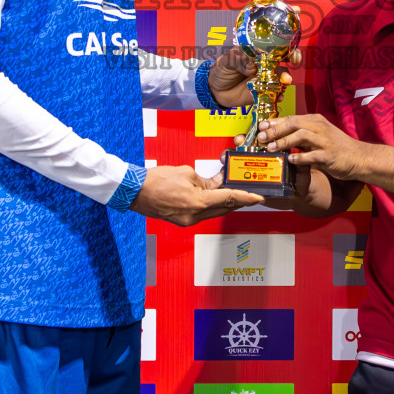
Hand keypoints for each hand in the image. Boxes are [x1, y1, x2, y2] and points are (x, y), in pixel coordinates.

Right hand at [129, 165, 262, 225]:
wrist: (135, 192)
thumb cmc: (157, 180)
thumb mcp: (187, 173)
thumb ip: (206, 180)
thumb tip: (218, 182)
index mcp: (198, 202)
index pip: (228, 199)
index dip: (246, 198)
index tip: (259, 198)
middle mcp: (195, 216)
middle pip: (224, 209)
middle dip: (238, 201)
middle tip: (250, 194)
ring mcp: (188, 221)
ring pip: (215, 213)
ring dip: (226, 204)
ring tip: (236, 194)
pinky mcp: (182, 221)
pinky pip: (204, 214)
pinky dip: (212, 206)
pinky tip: (215, 197)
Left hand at [206, 47, 300, 110]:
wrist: (214, 89)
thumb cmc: (220, 70)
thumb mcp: (227, 61)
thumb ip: (239, 60)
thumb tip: (252, 66)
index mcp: (255, 54)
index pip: (272, 48)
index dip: (284, 50)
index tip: (292, 54)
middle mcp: (262, 66)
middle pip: (279, 65)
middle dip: (287, 68)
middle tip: (288, 74)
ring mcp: (263, 80)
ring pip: (278, 80)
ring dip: (283, 83)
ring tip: (283, 86)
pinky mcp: (261, 93)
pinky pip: (272, 94)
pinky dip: (277, 96)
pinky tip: (278, 97)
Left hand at [257, 114, 370, 180]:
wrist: (358, 157)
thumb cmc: (335, 147)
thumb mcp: (318, 135)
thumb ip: (301, 134)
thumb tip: (278, 135)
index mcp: (315, 121)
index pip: (291, 118)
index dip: (274, 122)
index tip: (260, 127)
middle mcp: (319, 128)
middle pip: (294, 124)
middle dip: (275, 130)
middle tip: (261, 138)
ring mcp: (325, 141)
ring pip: (301, 136)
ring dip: (284, 142)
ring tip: (270, 148)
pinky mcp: (329, 156)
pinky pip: (311, 155)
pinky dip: (299, 158)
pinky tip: (290, 161)